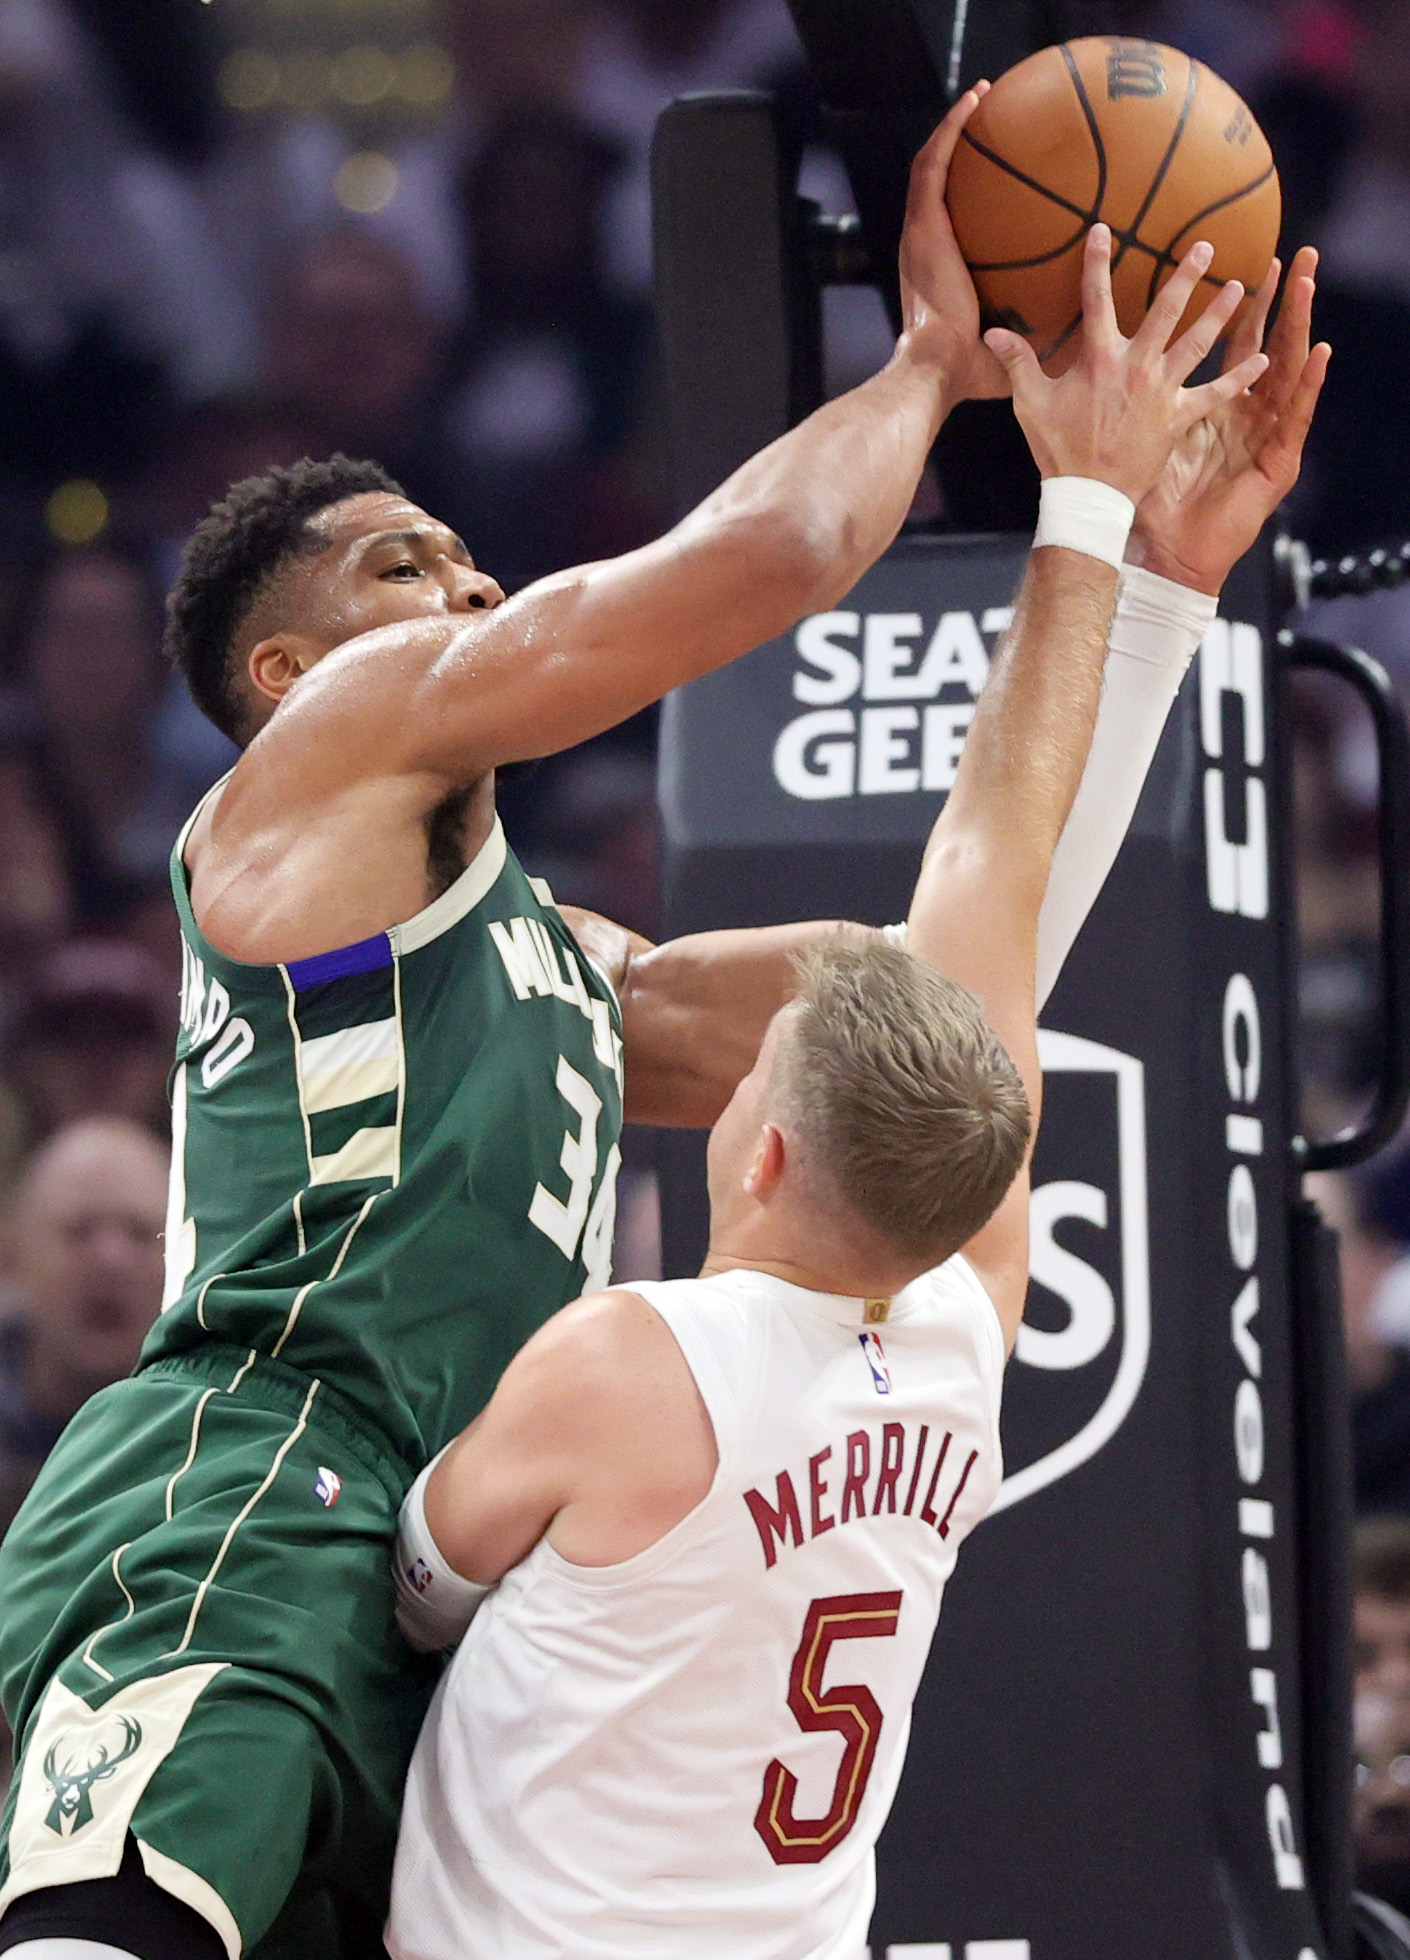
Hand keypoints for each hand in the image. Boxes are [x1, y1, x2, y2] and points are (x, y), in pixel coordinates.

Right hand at [899, 83, 1009, 403]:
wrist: (939, 370)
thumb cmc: (971, 371)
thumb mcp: (1012, 345)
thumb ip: (1037, 332)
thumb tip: (1075, 334)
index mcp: (941, 270)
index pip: (951, 220)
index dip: (966, 193)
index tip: (993, 175)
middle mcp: (927, 245)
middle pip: (940, 184)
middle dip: (960, 148)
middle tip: (988, 119)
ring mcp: (922, 234)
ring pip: (933, 165)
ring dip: (954, 127)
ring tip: (980, 94)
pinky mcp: (924, 226)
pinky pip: (935, 165)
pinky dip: (951, 131)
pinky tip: (974, 101)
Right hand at [984, 226, 1269, 502]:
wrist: (1087, 495)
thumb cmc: (1058, 450)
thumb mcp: (1030, 404)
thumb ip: (1017, 363)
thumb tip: (991, 332)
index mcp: (1099, 358)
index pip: (1097, 299)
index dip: (1097, 262)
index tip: (1104, 229)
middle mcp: (1136, 366)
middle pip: (1166, 310)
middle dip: (1186, 275)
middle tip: (1207, 246)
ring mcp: (1162, 391)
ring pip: (1197, 343)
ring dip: (1220, 314)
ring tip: (1240, 287)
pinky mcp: (1178, 417)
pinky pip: (1215, 393)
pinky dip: (1239, 377)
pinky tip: (1263, 359)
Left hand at [1131, 247, 1330, 594]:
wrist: (1168, 555)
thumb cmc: (1149, 502)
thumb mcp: (1132, 440)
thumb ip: (1116, 399)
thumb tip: (1093, 364)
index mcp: (1210, 405)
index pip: (1229, 345)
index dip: (1240, 306)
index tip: (1243, 261)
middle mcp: (1244, 414)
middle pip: (1268, 345)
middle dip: (1282, 301)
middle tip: (1297, 256)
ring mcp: (1263, 435)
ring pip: (1288, 372)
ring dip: (1299, 327)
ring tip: (1309, 287)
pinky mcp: (1276, 460)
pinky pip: (1296, 417)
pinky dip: (1309, 385)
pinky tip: (1319, 352)